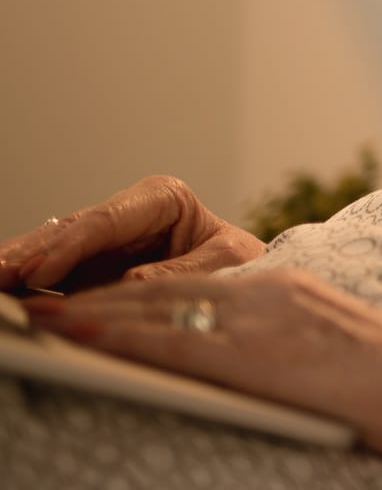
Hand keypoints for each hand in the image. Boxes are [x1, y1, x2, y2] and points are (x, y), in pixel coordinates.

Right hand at [0, 175, 264, 292]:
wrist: (249, 279)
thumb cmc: (241, 264)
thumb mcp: (226, 264)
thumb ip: (181, 273)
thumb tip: (130, 282)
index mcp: (162, 198)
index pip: (107, 220)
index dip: (70, 247)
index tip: (42, 272)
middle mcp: (125, 214)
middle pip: (68, 232)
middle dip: (28, 254)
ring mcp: (101, 241)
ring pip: (49, 248)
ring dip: (16, 265)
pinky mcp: (88, 268)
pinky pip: (48, 272)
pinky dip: (23, 282)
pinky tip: (3, 290)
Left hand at [23, 268, 381, 464]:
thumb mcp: (334, 358)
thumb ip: (281, 351)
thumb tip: (238, 370)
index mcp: (292, 292)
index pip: (192, 290)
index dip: (126, 296)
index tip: (71, 300)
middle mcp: (275, 290)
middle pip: (164, 291)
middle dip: (93, 296)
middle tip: (29, 295)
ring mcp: (268, 314)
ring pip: (158, 306)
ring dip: (88, 309)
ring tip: (31, 312)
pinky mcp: (262, 346)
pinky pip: (174, 337)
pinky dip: (116, 331)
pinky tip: (73, 331)